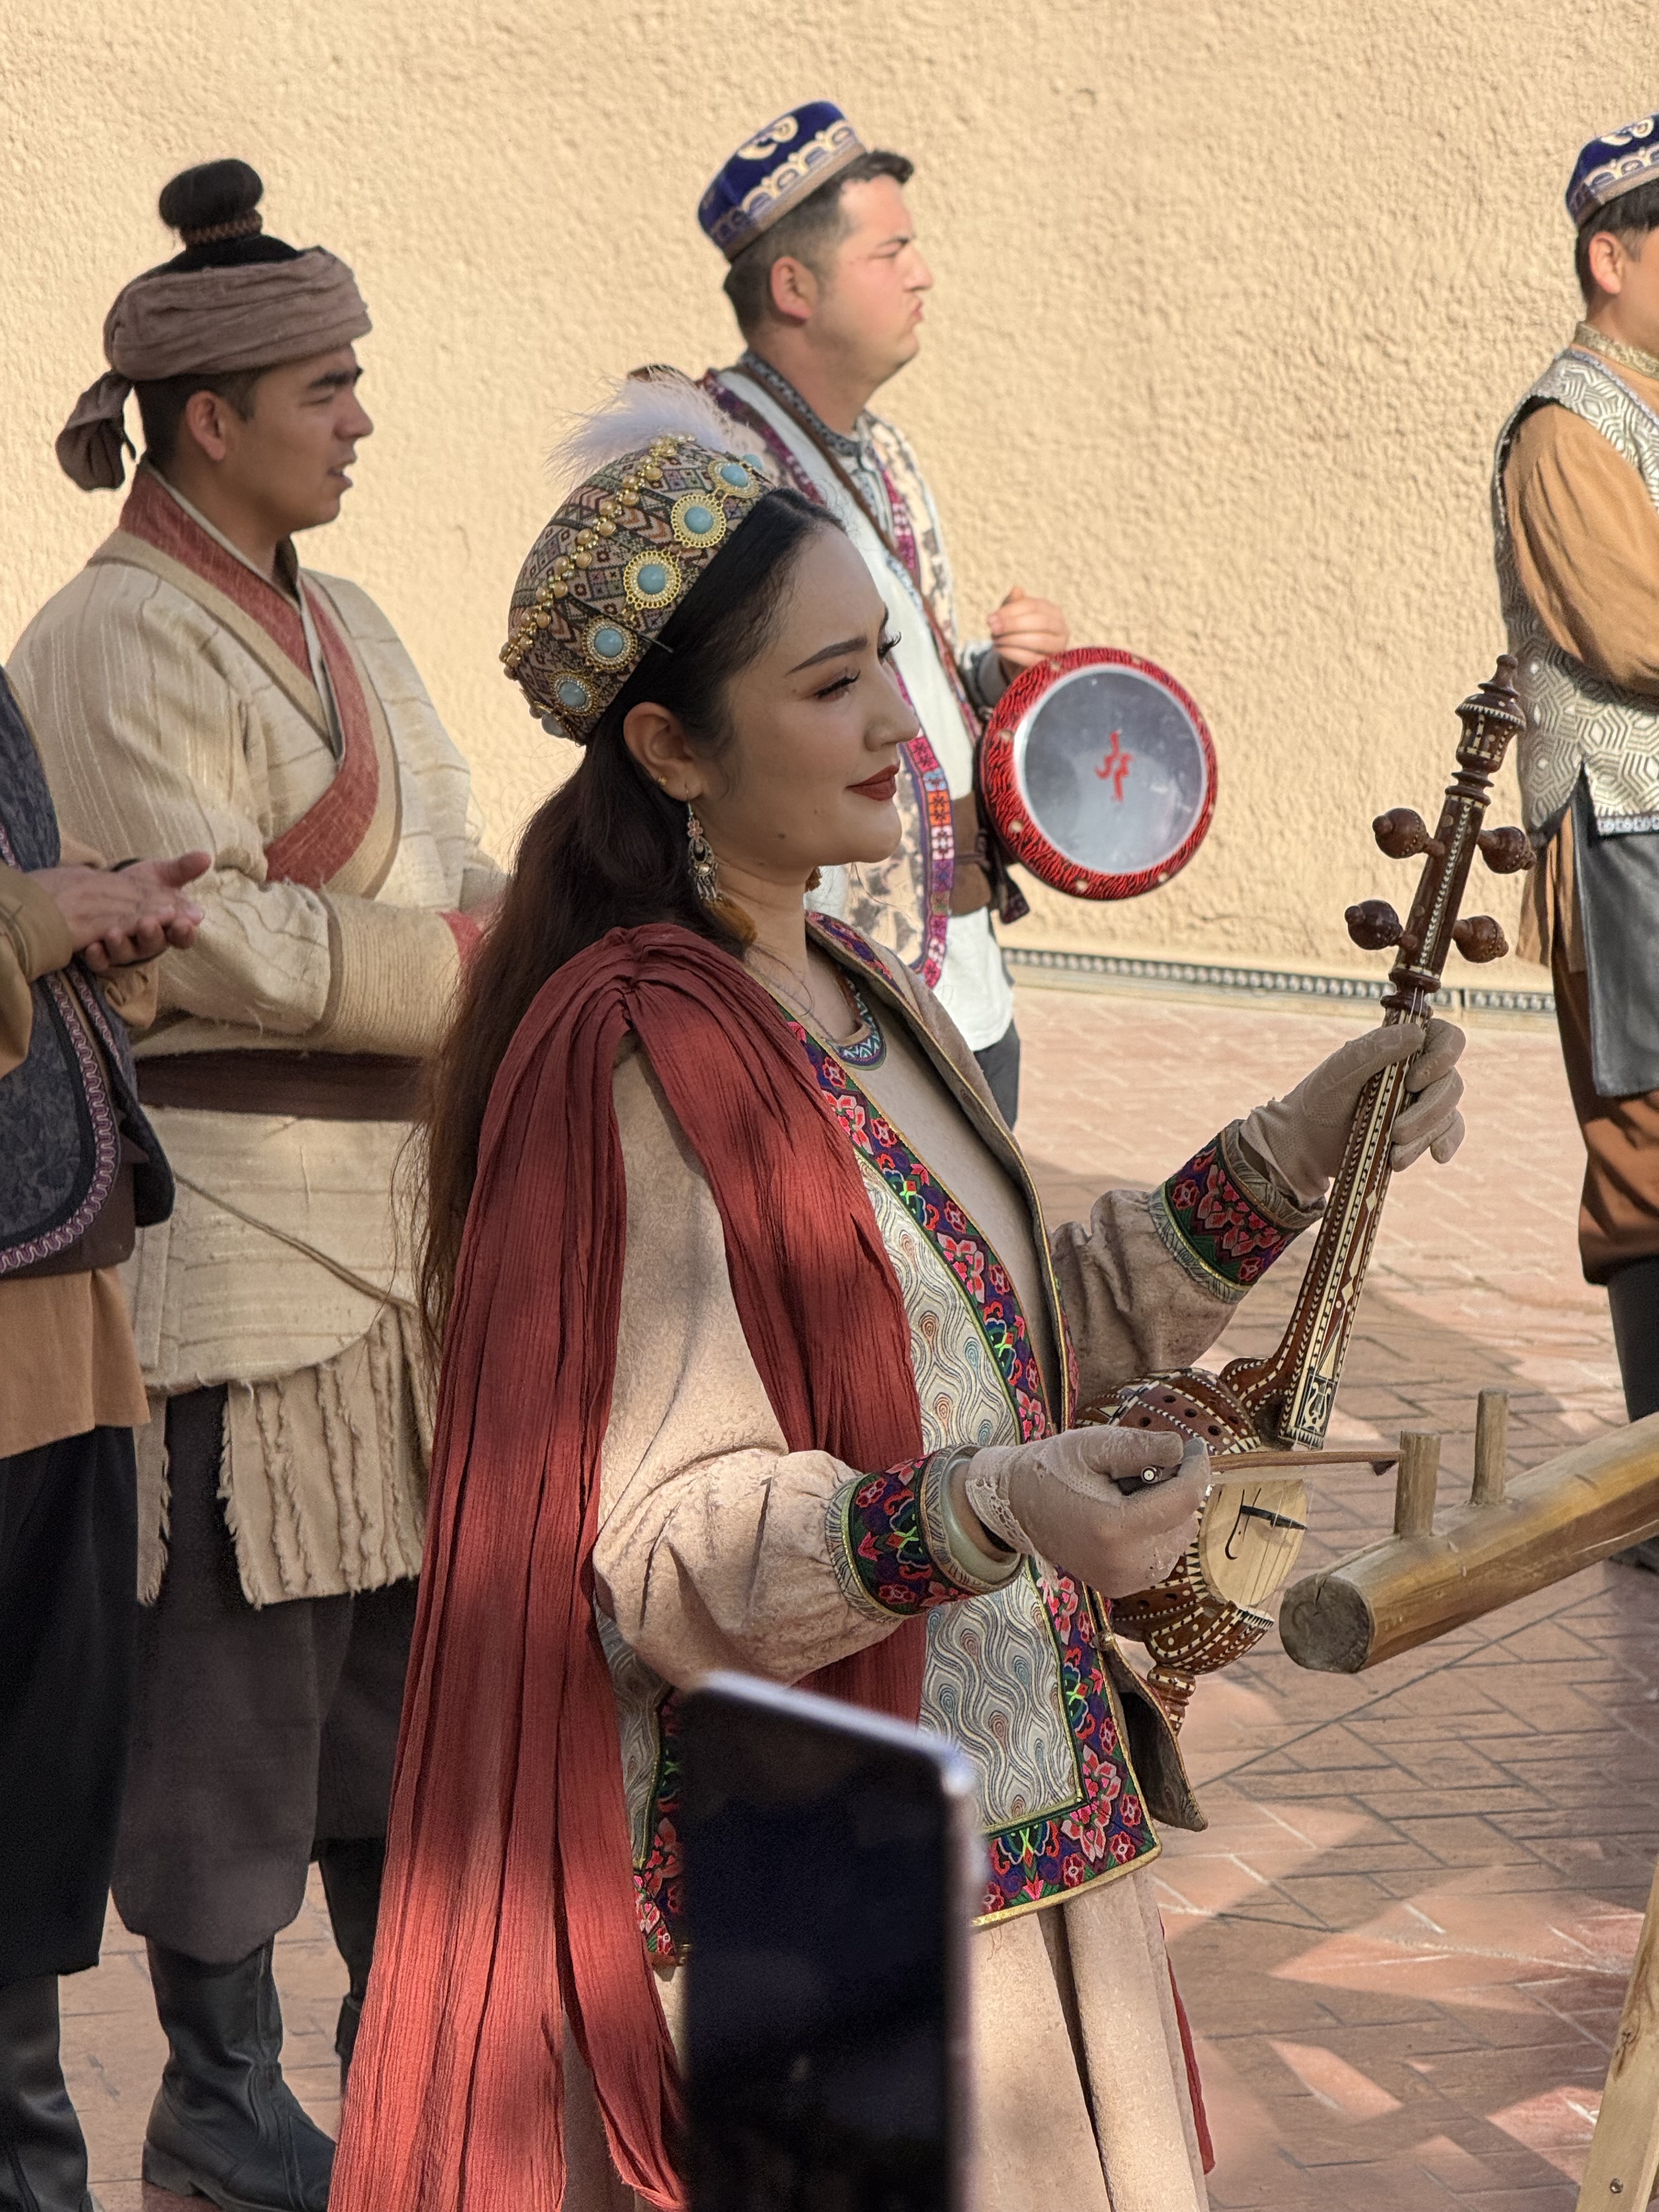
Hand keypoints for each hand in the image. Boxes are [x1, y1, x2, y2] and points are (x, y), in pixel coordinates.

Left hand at [31, 851, 209, 971]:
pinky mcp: (104, 956)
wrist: (109, 891)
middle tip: (147, 923)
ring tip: (113, 933)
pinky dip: (97, 956)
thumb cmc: (143, 887)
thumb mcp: (163, 875)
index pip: (184, 935)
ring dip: (121, 945)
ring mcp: (127, 950)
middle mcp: (150, 942)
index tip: (185, 922)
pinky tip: (91, 947)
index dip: (185, 931)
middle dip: (151, 935)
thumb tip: (206, 856)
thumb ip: (183, 869)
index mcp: (171, 927)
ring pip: (126, 954)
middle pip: (155, 945)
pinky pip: (101, 962)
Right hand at [957, 1427, 1209, 1596]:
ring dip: (1167, 1511)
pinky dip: (1158, 1531)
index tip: (1195, 1446)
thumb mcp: (1092, 1444)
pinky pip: (1164, 1554)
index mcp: (1115, 1528)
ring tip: (1128, 1495)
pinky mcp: (1123, 1586)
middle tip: (1141, 1470)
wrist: (1017, 1505)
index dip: (1197, 1468)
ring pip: (1179, 1538)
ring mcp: (1124, 1580)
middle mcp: (1124, 1564)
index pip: (1184, 1500)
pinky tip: (1128, 1516)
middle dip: (1174, 1488)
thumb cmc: (1052, 1469)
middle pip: (1185, 1519)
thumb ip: (1140, 1445)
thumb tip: (1183, 1450)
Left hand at [987, 586, 1068, 673]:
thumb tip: (1016, 590)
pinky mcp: (1051, 666)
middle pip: (1039, 622)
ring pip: (1039, 640)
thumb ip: (1013, 604)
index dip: (1010, 611)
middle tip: (992, 629)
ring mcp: (1059, 648)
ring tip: (995, 641)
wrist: (1017, 661)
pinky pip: (1034, 659)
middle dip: (1012, 624)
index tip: (990, 618)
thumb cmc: (1015, 634)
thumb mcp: (1011, 617)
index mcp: (1052, 611)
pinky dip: (1014, 653)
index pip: (1033, 606)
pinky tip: (1000, 650)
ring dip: (1013, 639)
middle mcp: (1061, 628)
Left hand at [1239, 1017, 1465, 1205]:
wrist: (1306, 1146)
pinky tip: (1436, 1156)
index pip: (1445, 1037)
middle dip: (1428, 1109)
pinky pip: (1451, 1132)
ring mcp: (1421, 1102)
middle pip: (1451, 1081)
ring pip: (1449, 1111)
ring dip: (1426, 1133)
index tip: (1413, 1080)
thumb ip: (1373, 1050)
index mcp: (1400, 1047)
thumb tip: (1417, 1033)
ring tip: (1395, 1153)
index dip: (1443, 1056)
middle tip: (1396, 1130)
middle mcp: (1416, 1071)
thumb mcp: (1338, 1072)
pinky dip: (1446, 1143)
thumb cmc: (1319, 1100)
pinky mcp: (1422, 1131)